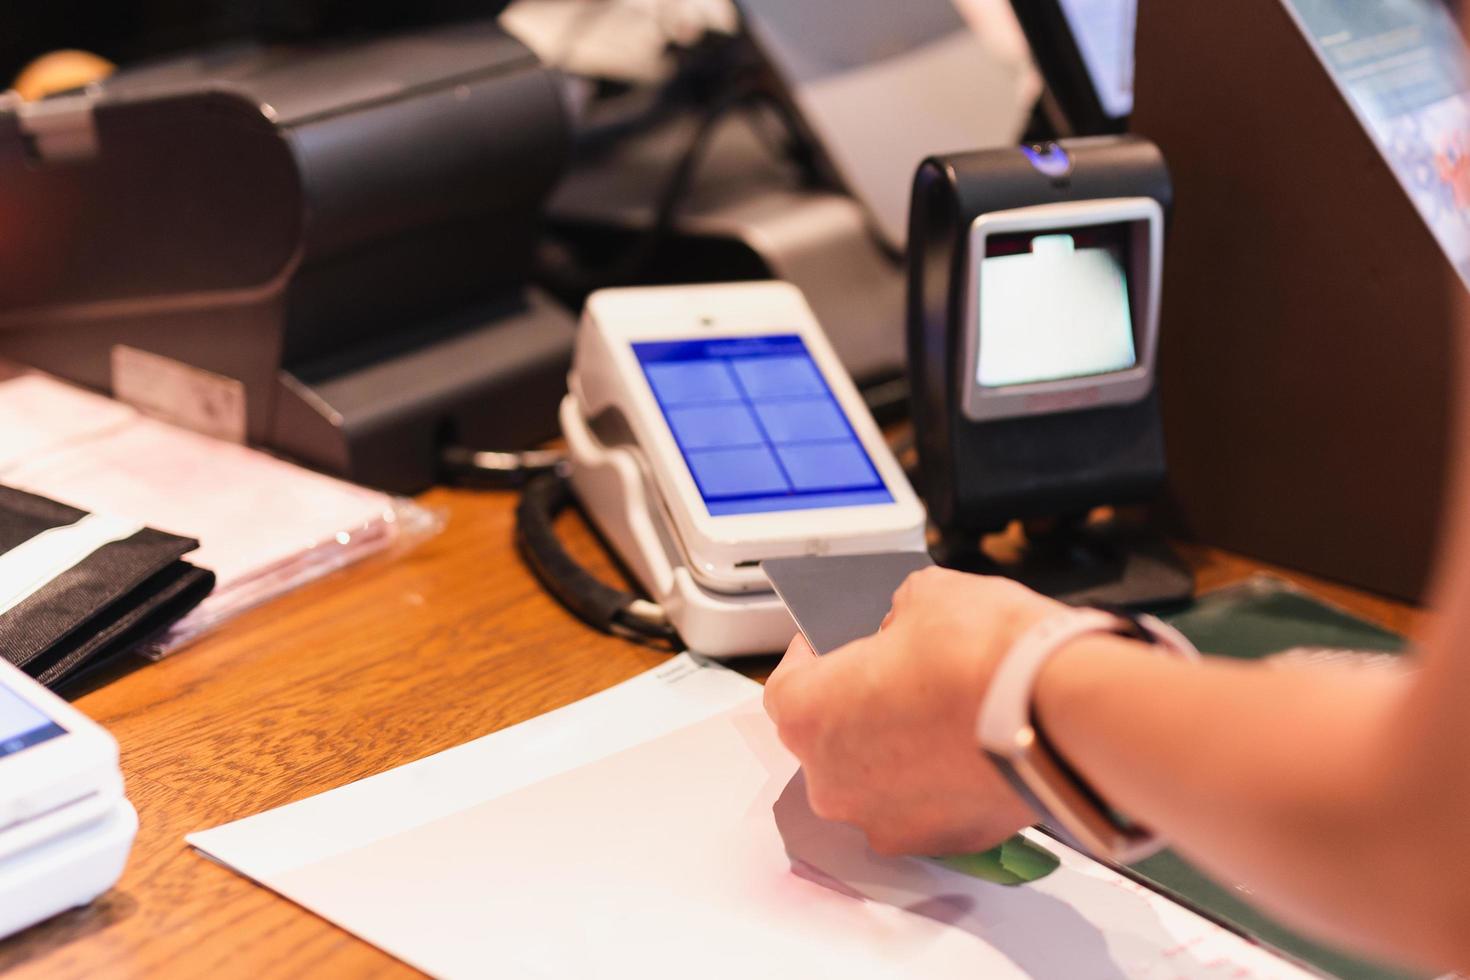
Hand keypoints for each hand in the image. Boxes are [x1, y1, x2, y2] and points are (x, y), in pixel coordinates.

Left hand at [762, 567, 1063, 855]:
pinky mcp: (941, 842)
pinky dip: (940, 782)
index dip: (812, 657)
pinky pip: (926, 807)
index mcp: (808, 715)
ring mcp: (885, 820)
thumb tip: (906, 625)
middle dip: (858, 705)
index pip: (786, 685)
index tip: (831, 642)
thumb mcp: (927, 595)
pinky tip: (970, 744)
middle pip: (830, 739)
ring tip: (941, 710)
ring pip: (876, 781)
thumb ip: (898, 616)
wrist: (1060, 712)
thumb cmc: (983, 656)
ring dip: (898, 751)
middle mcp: (833, 781)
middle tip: (897, 673)